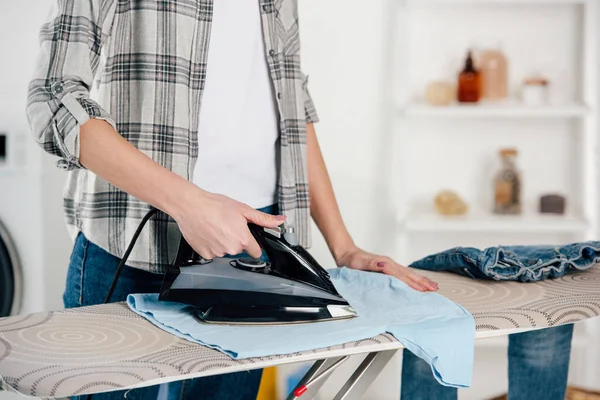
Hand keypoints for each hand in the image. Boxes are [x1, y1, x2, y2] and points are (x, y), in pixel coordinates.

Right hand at [171, 187, 285, 258]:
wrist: (190, 206)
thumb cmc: (214, 205)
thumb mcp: (243, 209)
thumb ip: (263, 219)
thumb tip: (279, 221)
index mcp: (243, 239)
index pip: (256, 252)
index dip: (254, 244)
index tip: (248, 238)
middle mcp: (231, 249)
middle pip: (240, 250)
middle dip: (237, 240)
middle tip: (228, 225)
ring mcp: (217, 253)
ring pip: (226, 251)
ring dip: (223, 242)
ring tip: (216, 227)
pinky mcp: (205, 254)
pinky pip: (213, 253)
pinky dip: (211, 245)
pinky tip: (208, 233)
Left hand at [335, 246, 437, 291]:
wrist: (347, 254)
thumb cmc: (351, 261)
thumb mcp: (359, 263)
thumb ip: (372, 264)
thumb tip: (385, 265)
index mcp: (384, 264)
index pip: (401, 276)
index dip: (412, 283)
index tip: (423, 290)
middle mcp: (389, 264)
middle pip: (409, 274)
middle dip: (422, 281)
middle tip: (434, 289)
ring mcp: (390, 265)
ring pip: (408, 274)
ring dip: (420, 280)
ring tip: (432, 287)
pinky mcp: (388, 268)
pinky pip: (404, 274)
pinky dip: (413, 279)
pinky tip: (418, 284)